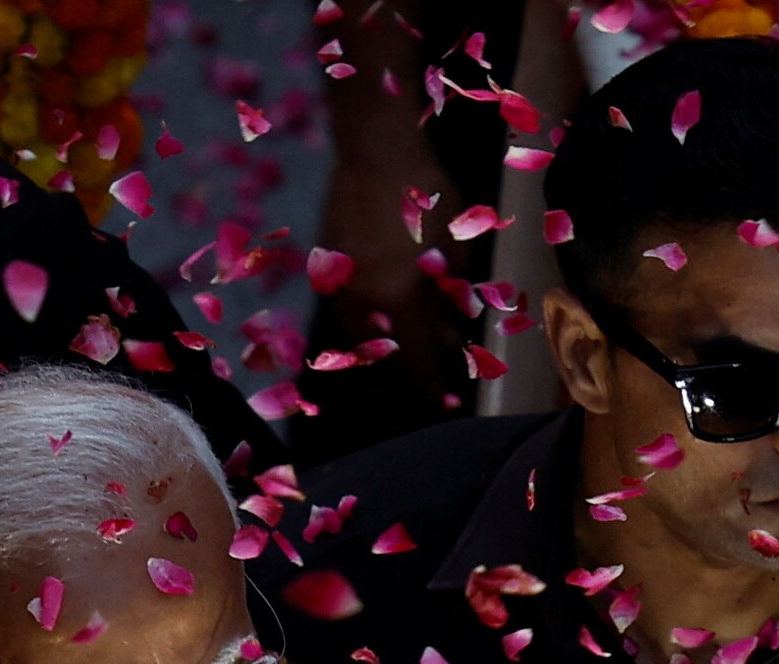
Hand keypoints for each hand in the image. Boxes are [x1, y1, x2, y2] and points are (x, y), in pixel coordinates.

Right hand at [315, 148, 467, 406]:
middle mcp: (362, 296)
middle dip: (408, 357)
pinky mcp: (325, 260)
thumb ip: (452, 294)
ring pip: (357, 330)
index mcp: (397, 296)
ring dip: (382, 340)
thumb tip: (453, 329)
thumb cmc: (425, 191)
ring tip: (405, 333)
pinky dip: (363, 315)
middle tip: (432, 353)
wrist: (375, 146)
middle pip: (383, 349)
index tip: (443, 401)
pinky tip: (381, 304)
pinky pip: (343, 303)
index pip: (416, 356)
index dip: (430, 382)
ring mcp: (338, 278)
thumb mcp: (454, 245)